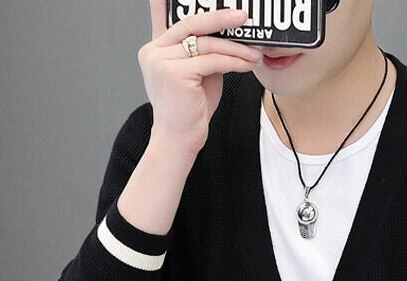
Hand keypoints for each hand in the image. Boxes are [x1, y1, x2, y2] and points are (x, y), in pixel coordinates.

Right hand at [141, 1, 262, 154]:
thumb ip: (204, 54)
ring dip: (235, 48)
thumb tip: (227, 36)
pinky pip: (212, 61)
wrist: (179, 140)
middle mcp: (153, 52)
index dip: (173, 0)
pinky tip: (247, 64)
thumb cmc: (189, 111)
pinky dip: (233, 62)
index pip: (169, 17)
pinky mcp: (175, 74)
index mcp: (154, 49)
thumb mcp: (197, 75)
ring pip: (206, 44)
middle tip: (243, 16)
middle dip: (220, 18)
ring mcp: (161, 61)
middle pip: (191, 24)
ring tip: (253, 52)